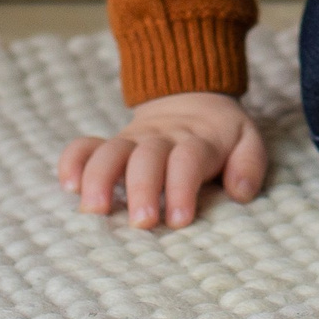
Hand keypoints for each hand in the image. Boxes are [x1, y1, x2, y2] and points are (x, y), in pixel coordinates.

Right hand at [57, 91, 267, 229]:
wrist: (191, 96)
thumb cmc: (221, 134)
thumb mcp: (248, 140)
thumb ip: (249, 164)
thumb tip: (240, 193)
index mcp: (197, 140)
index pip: (188, 159)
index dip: (182, 187)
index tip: (180, 219)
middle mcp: (161, 139)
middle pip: (147, 157)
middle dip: (142, 189)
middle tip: (142, 222)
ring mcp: (132, 140)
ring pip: (111, 151)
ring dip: (100, 178)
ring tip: (94, 210)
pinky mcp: (111, 144)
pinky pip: (85, 146)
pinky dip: (73, 161)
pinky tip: (68, 186)